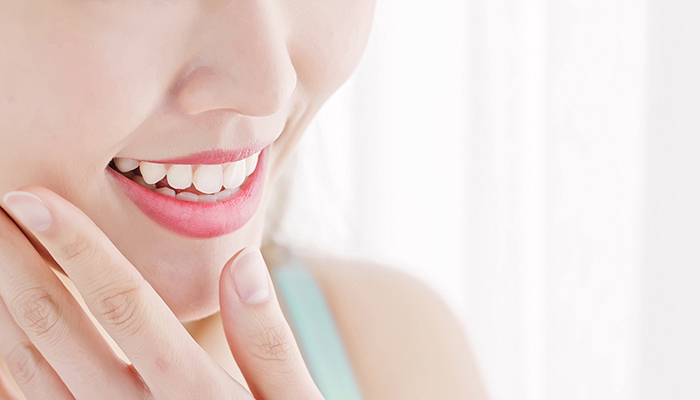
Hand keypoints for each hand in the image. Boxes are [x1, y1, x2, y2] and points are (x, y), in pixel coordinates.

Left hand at [0, 186, 323, 399]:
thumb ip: (270, 341)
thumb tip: (242, 261)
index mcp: (194, 393)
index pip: (126, 305)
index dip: (77, 249)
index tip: (36, 200)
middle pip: (61, 330)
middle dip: (18, 265)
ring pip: (30, 370)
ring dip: (3, 306)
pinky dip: (10, 357)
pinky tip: (4, 321)